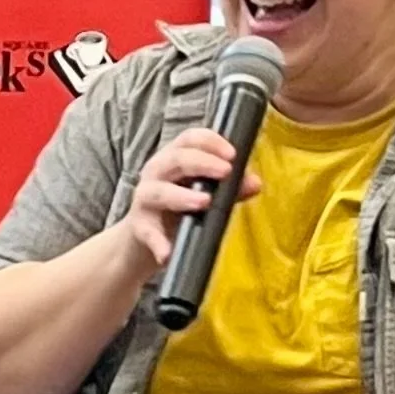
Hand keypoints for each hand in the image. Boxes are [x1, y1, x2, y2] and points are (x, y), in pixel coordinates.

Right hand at [119, 128, 262, 276]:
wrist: (145, 240)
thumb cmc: (178, 208)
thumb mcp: (207, 194)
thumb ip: (230, 189)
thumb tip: (254, 183)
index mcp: (174, 158)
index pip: (190, 139)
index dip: (210, 141)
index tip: (232, 153)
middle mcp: (156, 172)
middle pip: (176, 159)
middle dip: (202, 162)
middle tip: (226, 172)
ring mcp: (145, 199)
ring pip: (160, 192)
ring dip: (182, 196)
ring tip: (204, 202)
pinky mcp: (140, 227)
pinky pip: (148, 233)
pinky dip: (158, 243)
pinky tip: (168, 254)